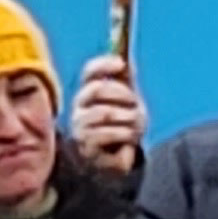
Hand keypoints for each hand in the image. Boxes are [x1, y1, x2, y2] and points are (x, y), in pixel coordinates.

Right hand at [73, 54, 146, 178]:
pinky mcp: (86, 147)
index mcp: (90, 92)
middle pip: (97, 90)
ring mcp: (80, 127)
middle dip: (123, 95)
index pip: (90, 71)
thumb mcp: (128, 102)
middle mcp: (80, 108)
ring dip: (129, 119)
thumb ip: (126, 81)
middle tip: (136, 104)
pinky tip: (128, 140)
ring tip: (136, 127)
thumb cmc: (122, 126)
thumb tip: (125, 58)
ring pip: (106, 113)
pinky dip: (125, 135)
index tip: (122, 64)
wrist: (117, 160)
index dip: (104, 64)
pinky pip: (108, 133)